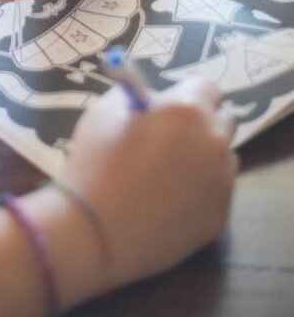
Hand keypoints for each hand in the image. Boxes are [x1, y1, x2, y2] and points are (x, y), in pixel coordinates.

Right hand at [64, 78, 236, 288]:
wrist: (95, 232)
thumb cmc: (96, 163)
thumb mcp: (105, 111)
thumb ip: (138, 98)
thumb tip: (154, 102)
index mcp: (186, 109)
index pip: (208, 87)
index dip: (189, 93)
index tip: (172, 106)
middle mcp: (213, 140)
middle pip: (223, 120)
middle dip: (201, 123)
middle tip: (171, 138)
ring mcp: (221, 181)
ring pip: (224, 157)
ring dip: (204, 157)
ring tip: (169, 173)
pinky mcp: (221, 215)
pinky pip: (218, 191)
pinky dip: (201, 190)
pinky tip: (170, 200)